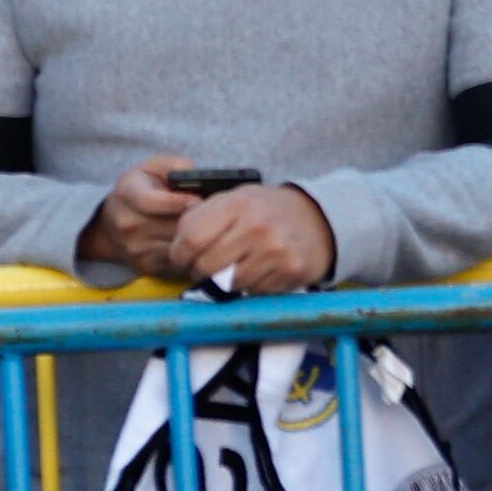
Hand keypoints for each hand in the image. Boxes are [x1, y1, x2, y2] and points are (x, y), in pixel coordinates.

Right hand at [77, 158, 199, 278]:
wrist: (110, 225)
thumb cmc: (139, 190)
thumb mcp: (151, 168)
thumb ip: (174, 165)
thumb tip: (196, 176)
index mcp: (127, 193)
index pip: (151, 201)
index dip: (178, 201)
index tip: (199, 199)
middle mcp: (127, 223)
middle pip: (171, 227)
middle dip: (196, 221)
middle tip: (215, 216)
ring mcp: (135, 247)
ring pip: (179, 247)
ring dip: (197, 240)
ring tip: (210, 229)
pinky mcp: (145, 266)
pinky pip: (178, 262)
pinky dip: (191, 254)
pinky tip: (197, 243)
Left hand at [166, 183, 334, 294]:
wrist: (316, 219)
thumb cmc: (265, 210)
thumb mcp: (234, 199)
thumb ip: (204, 216)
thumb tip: (175, 242)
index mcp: (237, 203)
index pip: (192, 236)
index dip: (178, 253)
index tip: (177, 259)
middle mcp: (256, 227)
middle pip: (208, 264)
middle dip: (197, 271)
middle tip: (199, 269)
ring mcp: (276, 251)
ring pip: (230, 283)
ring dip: (223, 282)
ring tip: (228, 269)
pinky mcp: (291, 272)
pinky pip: (255, 291)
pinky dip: (248, 287)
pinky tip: (254, 272)